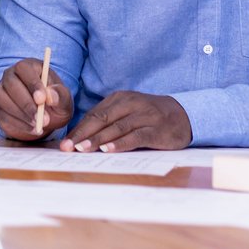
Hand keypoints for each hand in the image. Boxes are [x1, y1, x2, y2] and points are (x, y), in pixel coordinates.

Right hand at [0, 57, 71, 140]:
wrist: (46, 119)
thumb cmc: (55, 103)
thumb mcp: (64, 99)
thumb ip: (60, 95)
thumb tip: (51, 95)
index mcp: (28, 66)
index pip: (24, 69)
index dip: (32, 84)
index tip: (42, 99)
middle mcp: (10, 75)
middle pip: (11, 84)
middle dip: (26, 103)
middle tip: (41, 118)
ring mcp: (1, 91)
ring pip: (2, 98)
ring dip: (21, 114)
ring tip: (39, 124)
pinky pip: (2, 114)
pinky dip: (18, 124)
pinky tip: (33, 129)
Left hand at [60, 91, 190, 152]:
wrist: (184, 115)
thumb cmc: (149, 117)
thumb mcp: (128, 113)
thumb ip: (108, 122)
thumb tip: (80, 138)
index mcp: (120, 98)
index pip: (94, 114)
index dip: (78, 129)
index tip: (64, 144)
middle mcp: (131, 103)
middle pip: (102, 119)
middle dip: (83, 134)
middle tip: (68, 148)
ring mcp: (145, 115)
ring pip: (117, 127)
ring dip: (98, 139)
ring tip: (83, 150)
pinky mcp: (156, 129)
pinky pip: (136, 136)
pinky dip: (121, 143)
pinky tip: (109, 150)